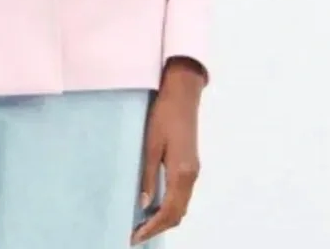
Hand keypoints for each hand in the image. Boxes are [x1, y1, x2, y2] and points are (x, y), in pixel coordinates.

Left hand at [130, 61, 203, 244]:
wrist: (183, 94)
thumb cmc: (164, 114)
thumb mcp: (151, 143)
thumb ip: (148, 175)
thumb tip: (143, 204)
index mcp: (182, 172)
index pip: (169, 212)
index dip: (152, 228)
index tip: (135, 237)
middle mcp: (192, 176)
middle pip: (178, 214)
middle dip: (159, 228)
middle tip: (136, 235)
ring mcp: (194, 171)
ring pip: (182, 206)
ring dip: (165, 219)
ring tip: (143, 224)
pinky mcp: (192, 165)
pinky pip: (182, 195)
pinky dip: (171, 207)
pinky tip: (155, 206)